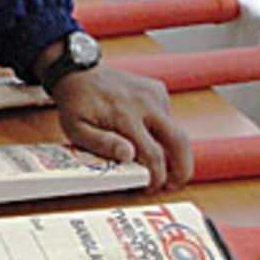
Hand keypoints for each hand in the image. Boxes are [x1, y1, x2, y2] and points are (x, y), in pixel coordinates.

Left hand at [47, 64, 192, 191]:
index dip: (157, 177)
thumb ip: (102, 144)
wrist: (77, 72)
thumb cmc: (76, 103)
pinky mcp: (157, 89)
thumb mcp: (77, 129)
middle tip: (175, 183)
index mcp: (124, 116)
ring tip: (155, 160)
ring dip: (171, 148)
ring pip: (175, 129)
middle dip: (184, 168)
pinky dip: (162, 129)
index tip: (152, 187)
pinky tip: (144, 131)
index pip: (153, 155)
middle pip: (180, 141)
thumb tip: (128, 155)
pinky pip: (167, 116)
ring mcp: (153, 94)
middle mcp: (144, 103)